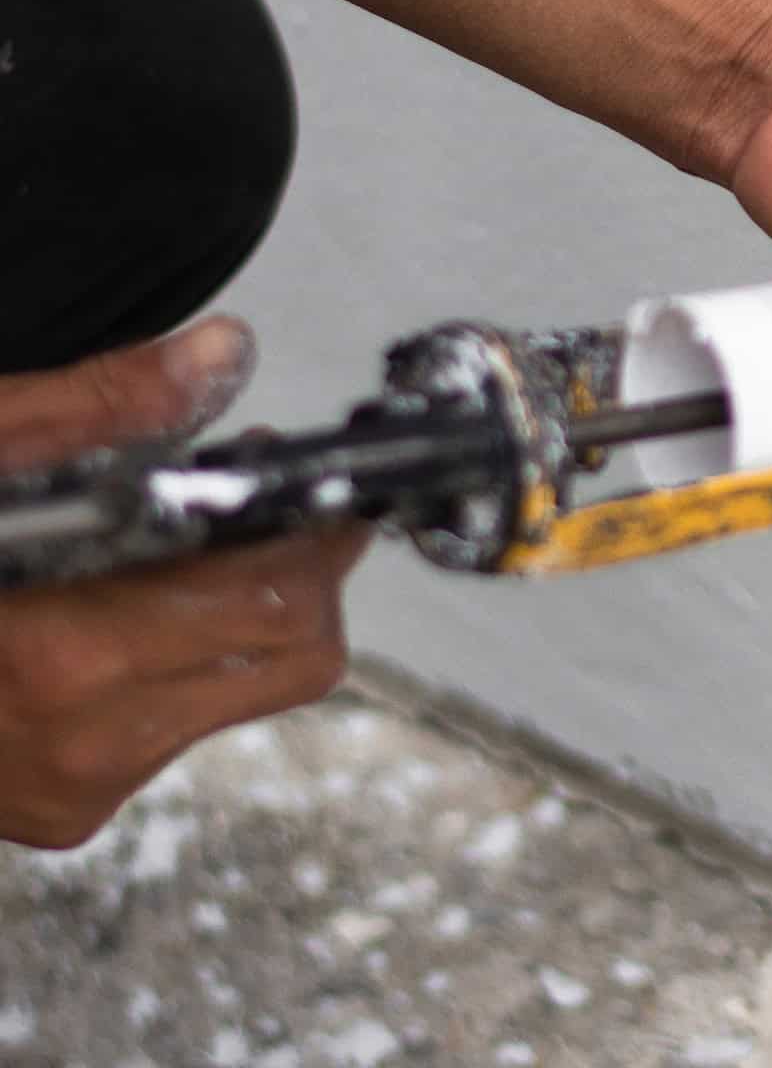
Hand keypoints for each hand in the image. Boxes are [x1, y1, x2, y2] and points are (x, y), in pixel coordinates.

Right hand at [0, 318, 368, 848]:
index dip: (314, 537)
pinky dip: (177, 668)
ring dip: (241, 621)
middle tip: (259, 511)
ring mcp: (71, 786)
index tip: (307, 490)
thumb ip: (99, 407)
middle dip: (299, 575)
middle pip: (293, 659)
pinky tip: (115, 616)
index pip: (281, 607)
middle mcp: (80, 741)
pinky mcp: (61, 812)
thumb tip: (220, 354)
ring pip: (245, 695)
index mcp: (63, 654)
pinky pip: (177, 732)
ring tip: (175, 552)